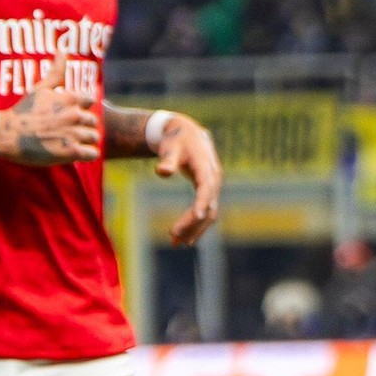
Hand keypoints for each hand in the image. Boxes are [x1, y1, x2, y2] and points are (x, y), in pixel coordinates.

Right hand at [6, 68, 102, 164]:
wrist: (6, 135)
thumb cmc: (22, 111)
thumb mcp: (39, 88)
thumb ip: (56, 71)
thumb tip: (61, 50)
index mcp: (70, 99)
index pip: (91, 101)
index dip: (81, 107)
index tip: (68, 113)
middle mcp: (75, 115)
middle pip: (93, 121)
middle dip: (83, 125)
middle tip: (66, 129)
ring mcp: (74, 133)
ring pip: (95, 137)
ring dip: (86, 139)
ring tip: (69, 141)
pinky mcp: (71, 152)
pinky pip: (93, 153)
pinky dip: (86, 153)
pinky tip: (73, 152)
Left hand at [150, 110, 223, 245]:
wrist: (186, 133)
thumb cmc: (176, 140)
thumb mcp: (170, 147)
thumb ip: (167, 160)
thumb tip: (162, 172)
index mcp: (206, 168)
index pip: (206, 189)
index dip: (202, 203)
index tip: (195, 217)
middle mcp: (214, 179)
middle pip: (208, 206)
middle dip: (192, 223)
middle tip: (174, 237)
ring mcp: (213, 187)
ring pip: (209, 213)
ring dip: (194, 229)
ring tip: (176, 243)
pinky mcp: (208, 192)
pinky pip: (206, 212)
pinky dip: (195, 225)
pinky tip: (183, 236)